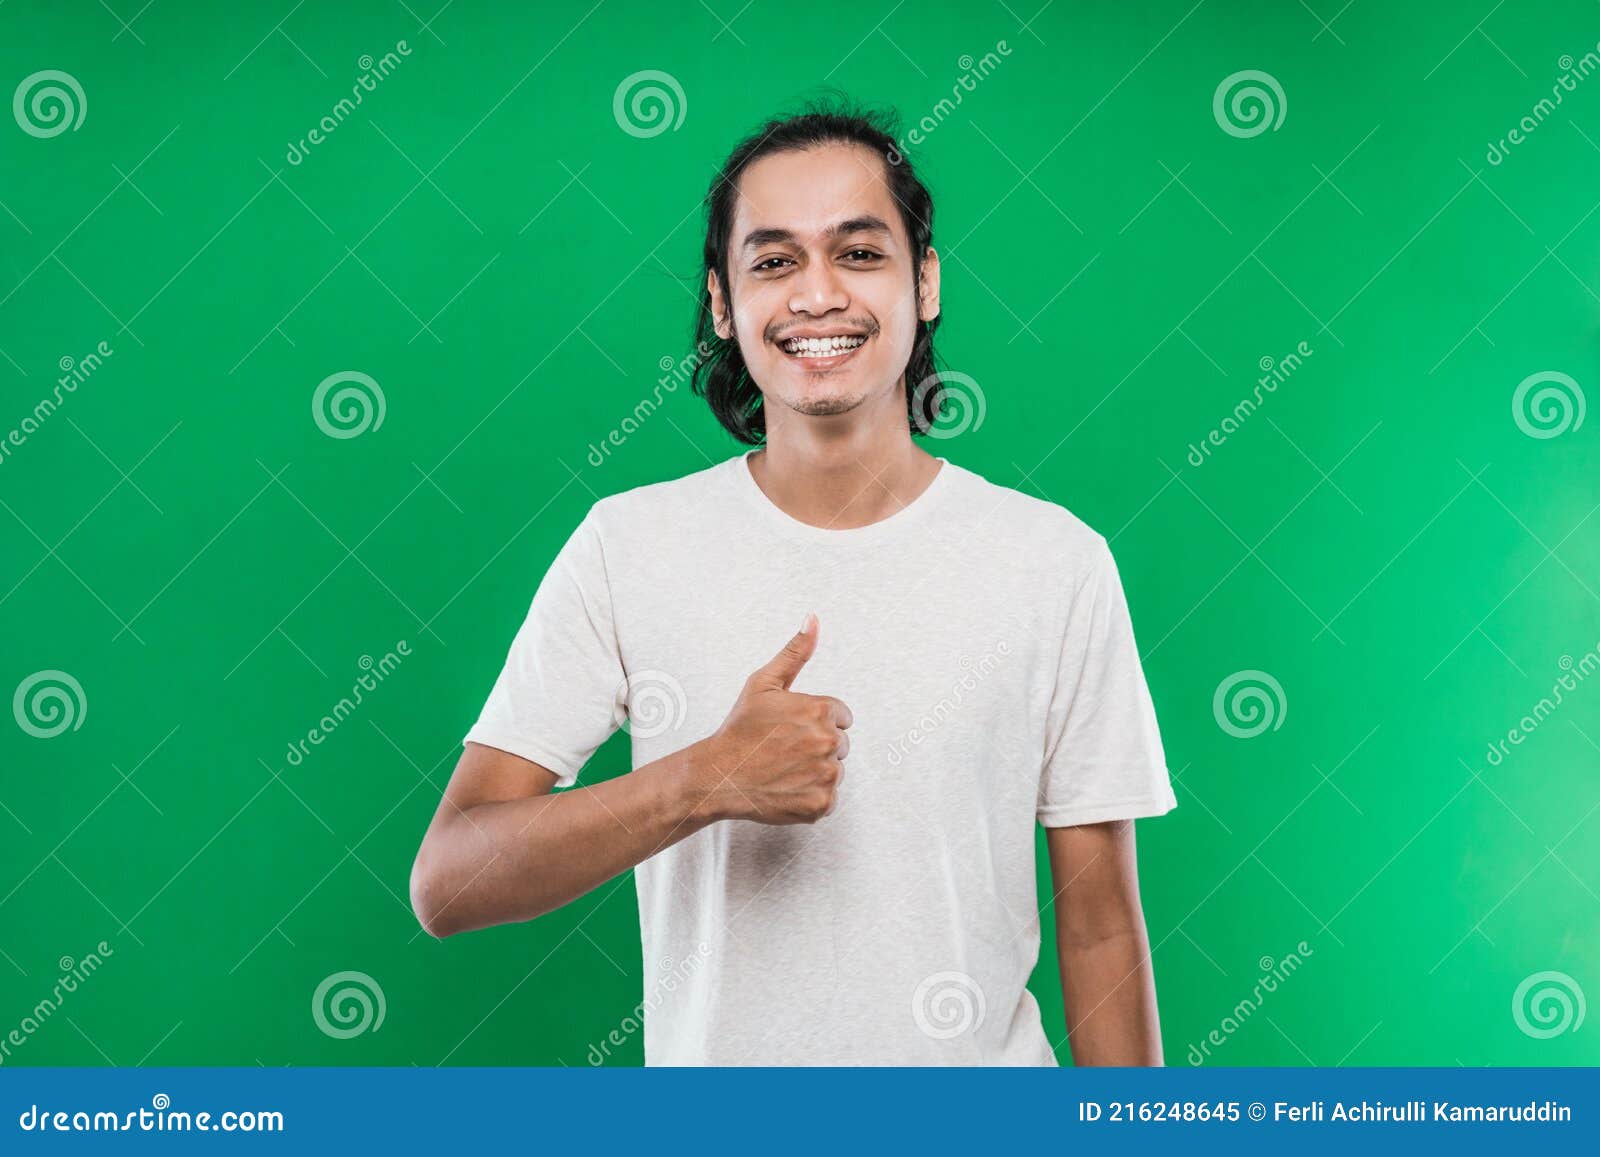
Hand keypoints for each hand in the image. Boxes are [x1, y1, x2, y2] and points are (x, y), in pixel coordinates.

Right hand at [688, 614, 851, 824]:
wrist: (718, 776)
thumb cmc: (739, 730)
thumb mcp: (764, 684)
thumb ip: (795, 652)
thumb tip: (814, 619)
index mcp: (821, 710)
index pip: (841, 717)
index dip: (816, 722)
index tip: (791, 730)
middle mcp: (829, 742)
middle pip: (841, 745)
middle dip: (817, 746)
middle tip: (784, 750)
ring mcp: (826, 776)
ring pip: (834, 772)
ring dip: (814, 772)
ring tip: (783, 769)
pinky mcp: (821, 804)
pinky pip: (828, 799)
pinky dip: (810, 797)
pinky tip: (786, 788)